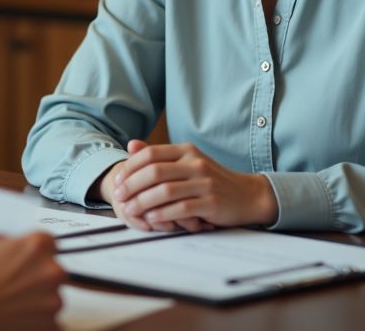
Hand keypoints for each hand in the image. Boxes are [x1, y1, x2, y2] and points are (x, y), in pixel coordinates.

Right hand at [0, 232, 65, 330]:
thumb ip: (11, 243)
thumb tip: (15, 247)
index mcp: (37, 246)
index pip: (50, 244)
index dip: (36, 254)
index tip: (30, 262)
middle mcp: (50, 271)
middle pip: (53, 272)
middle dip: (37, 279)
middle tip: (15, 286)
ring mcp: (52, 300)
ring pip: (53, 298)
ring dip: (38, 301)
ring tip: (11, 304)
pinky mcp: (49, 325)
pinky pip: (51, 322)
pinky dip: (37, 322)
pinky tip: (16, 317)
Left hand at [100, 140, 276, 232]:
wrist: (248, 195)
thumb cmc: (212, 181)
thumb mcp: (188, 162)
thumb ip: (160, 156)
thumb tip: (131, 145)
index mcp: (187, 151)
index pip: (150, 154)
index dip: (130, 167)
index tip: (117, 180)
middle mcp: (195, 163)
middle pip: (154, 172)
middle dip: (131, 185)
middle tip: (118, 197)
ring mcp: (205, 182)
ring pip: (165, 190)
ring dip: (142, 201)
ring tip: (130, 210)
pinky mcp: (212, 202)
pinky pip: (181, 207)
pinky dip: (162, 213)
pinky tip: (150, 218)